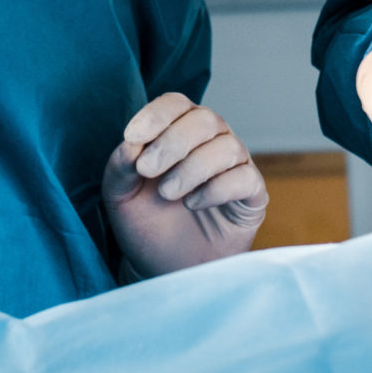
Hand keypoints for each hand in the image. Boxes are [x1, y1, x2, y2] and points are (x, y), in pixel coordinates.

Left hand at [102, 93, 266, 276]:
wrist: (162, 268)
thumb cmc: (144, 224)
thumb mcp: (120, 196)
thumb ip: (120, 167)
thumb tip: (131, 144)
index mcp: (179, 130)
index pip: (176, 104)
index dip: (156, 115)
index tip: (133, 136)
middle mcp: (211, 141)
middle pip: (205, 119)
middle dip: (172, 142)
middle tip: (147, 170)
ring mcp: (234, 167)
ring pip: (227, 146)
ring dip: (192, 168)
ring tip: (168, 194)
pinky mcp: (251, 196)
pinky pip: (246, 177)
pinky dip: (218, 187)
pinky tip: (194, 203)